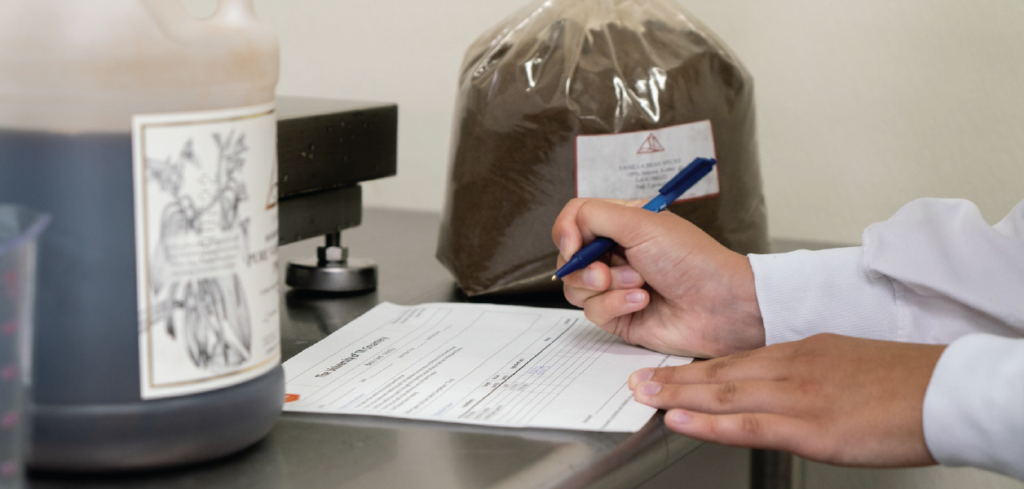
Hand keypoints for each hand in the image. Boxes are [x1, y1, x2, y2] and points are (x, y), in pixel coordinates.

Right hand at [551, 198, 763, 357]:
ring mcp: (616, 286)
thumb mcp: (641, 223)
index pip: (574, 219)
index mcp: (622, 224)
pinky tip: (642, 303)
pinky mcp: (619, 316)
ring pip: (577, 288)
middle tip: (606, 272)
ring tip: (639, 285)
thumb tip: (566, 231)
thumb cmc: (693, 260)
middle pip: (569, 257)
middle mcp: (616, 253)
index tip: (573, 244)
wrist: (721, 305)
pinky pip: (593, 312)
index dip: (566, 232)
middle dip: (586, 267)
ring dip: (606, 287)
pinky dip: (615, 306)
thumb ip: (594, 216)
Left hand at [629, 334, 946, 466]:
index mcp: (801, 351)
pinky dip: (707, 422)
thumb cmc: (902, 382)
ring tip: (644, 395)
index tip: (670, 372)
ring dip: (677, 394)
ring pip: (722, 392)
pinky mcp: (807, 425)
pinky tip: (681, 420)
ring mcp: (795, 396)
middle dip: (674, 377)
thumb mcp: (846, 362)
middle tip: (638, 379)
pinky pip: (745, 423)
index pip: (736, 359)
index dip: (697, 368)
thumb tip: (786, 383)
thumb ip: (809, 370)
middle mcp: (790, 368)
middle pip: (719, 372)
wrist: (943, 391)